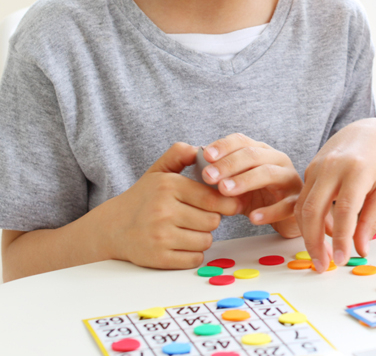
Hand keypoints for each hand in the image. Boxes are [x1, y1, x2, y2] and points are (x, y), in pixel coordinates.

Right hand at [103, 142, 240, 268]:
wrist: (112, 227)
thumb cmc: (143, 198)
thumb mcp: (159, 170)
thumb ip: (179, 154)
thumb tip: (202, 149)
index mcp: (169, 186)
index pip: (212, 198)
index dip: (226, 202)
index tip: (230, 204)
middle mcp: (164, 211)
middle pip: (213, 221)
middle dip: (212, 219)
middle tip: (201, 216)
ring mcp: (160, 236)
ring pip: (205, 240)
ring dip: (203, 237)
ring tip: (190, 229)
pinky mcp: (158, 258)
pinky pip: (194, 259)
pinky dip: (193, 254)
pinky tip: (183, 244)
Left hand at [200, 133, 301, 237]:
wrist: (286, 217)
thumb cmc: (259, 196)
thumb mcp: (238, 183)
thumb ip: (221, 174)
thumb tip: (194, 164)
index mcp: (261, 151)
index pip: (242, 141)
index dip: (224, 146)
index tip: (206, 155)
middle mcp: (277, 160)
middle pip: (253, 154)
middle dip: (229, 164)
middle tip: (208, 176)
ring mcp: (289, 179)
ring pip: (269, 173)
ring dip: (245, 180)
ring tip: (225, 191)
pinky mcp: (296, 201)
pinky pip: (285, 205)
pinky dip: (269, 211)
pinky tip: (253, 217)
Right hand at [296, 118, 375, 272]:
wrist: (369, 129)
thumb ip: (371, 219)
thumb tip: (360, 249)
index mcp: (357, 169)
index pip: (345, 210)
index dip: (341, 238)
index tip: (342, 260)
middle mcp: (333, 166)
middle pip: (314, 210)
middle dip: (314, 243)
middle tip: (323, 266)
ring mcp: (318, 165)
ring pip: (302, 206)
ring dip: (307, 235)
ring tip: (320, 256)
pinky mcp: (310, 168)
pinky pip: (303, 198)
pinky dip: (308, 220)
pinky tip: (321, 233)